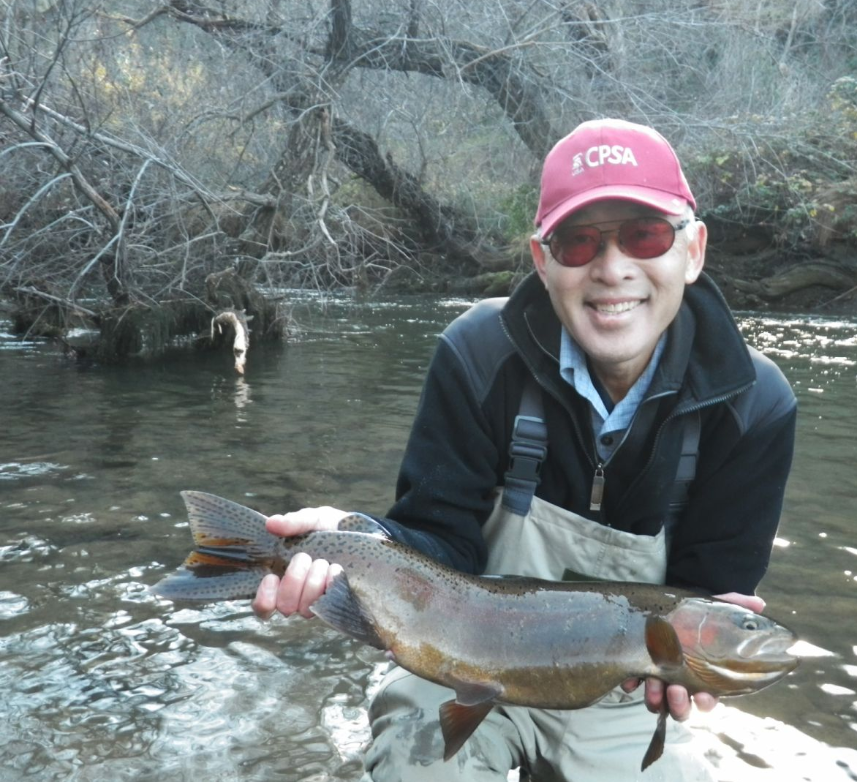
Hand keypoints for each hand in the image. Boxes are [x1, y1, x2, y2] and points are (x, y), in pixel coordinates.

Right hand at [251, 506, 348, 619]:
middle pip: (285, 607)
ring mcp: (318, 601)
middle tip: (304, 557)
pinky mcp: (337, 602)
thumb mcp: (312, 519)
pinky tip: (335, 569)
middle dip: (293, 581)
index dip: (263, 598)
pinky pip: (328, 606)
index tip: (271, 577)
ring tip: (323, 562)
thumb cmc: (330, 528)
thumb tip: (271, 523)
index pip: (263, 605)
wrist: (362, 531)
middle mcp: (298, 595)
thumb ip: (293, 522)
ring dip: (312, 584)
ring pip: (305, 609)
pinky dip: (329, 586)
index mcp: (283, 577)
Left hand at [624, 592, 765, 719]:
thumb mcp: (710, 608)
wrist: (662, 605)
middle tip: (675, 689)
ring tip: (654, 683)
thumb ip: (733, 605)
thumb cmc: (691, 615)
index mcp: (701, 675)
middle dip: (679, 704)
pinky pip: (632, 685)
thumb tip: (759, 603)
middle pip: (681, 707)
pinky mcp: (635, 669)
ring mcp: (656, 679)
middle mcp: (679, 682)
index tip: (702, 696)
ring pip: (657, 702)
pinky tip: (631, 678)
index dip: (705, 702)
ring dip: (655, 698)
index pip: (707, 699)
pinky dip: (631, 683)